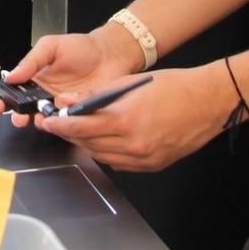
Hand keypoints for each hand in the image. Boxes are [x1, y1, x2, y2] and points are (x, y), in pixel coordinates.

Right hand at [0, 30, 132, 125]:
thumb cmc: (81, 47)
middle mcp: (45, 94)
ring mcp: (61, 106)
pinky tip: (59, 117)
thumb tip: (11, 76)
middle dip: (17, 115)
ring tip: (37, 118)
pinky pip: (66, 123)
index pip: (13, 90)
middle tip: (17, 116)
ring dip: (38, 121)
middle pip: (25, 109)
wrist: (111, 55)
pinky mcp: (78, 115)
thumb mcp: (50, 46)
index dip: (2, 97)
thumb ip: (31, 61)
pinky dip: (62, 123)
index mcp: (35, 77)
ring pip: (44, 119)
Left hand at [35, 65, 231, 170]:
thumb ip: (94, 95)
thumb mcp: (127, 84)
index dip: (58, 125)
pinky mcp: (152, 165)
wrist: (204, 103)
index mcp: (123, 120)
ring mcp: (143, 158)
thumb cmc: (170, 87)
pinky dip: (106, 152)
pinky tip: (101, 140)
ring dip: (86, 143)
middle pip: (88, 143)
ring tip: (76, 130)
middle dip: (69, 133)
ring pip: (102, 156)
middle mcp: (132, 144)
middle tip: (56, 124)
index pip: (80, 127)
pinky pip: (119, 163)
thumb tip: (68, 101)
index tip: (46, 122)